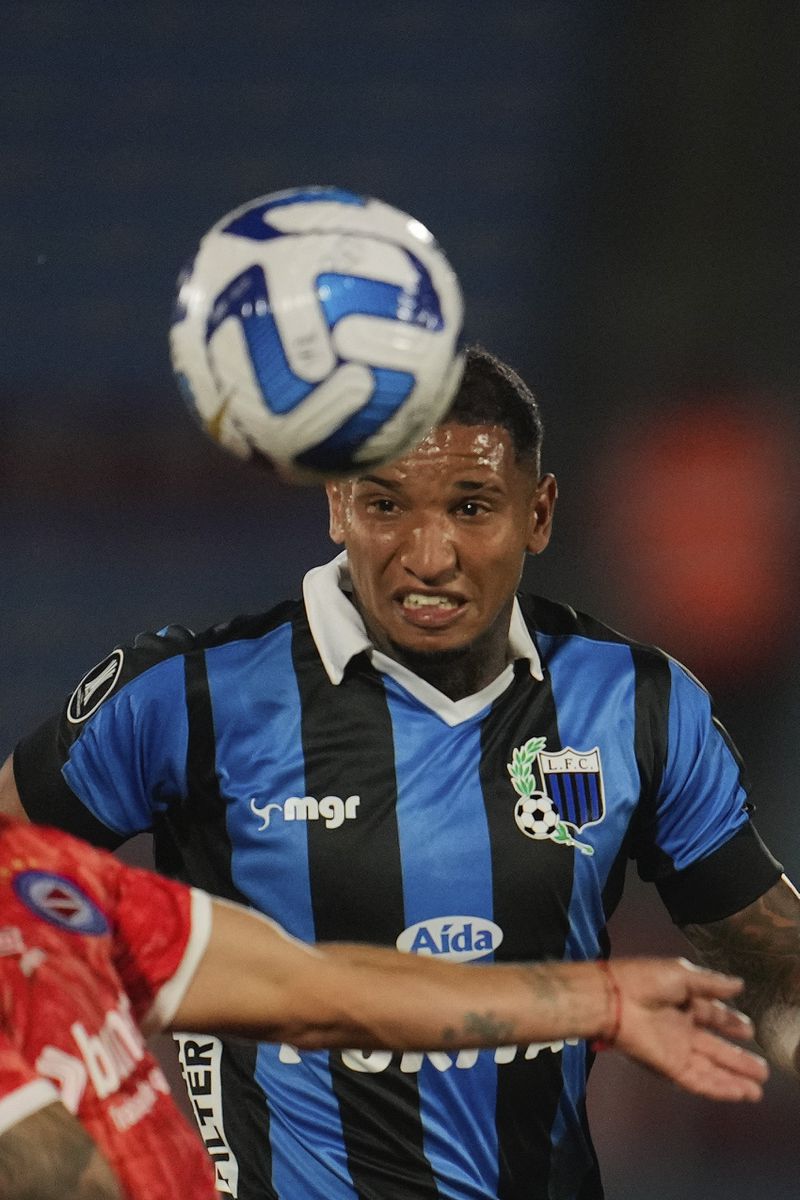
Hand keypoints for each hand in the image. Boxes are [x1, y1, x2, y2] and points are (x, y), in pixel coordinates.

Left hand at [606, 957, 767, 1100]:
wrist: (614, 999)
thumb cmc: (644, 980)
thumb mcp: (681, 974)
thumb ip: (711, 983)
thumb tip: (739, 984)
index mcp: (682, 1002)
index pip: (712, 1015)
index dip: (731, 1023)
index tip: (749, 1030)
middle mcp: (681, 1028)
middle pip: (716, 1048)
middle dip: (738, 1059)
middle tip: (762, 1070)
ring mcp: (676, 1049)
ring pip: (711, 1068)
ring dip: (734, 1079)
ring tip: (757, 1089)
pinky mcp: (670, 1066)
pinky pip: (699, 1080)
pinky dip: (719, 1088)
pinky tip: (738, 1094)